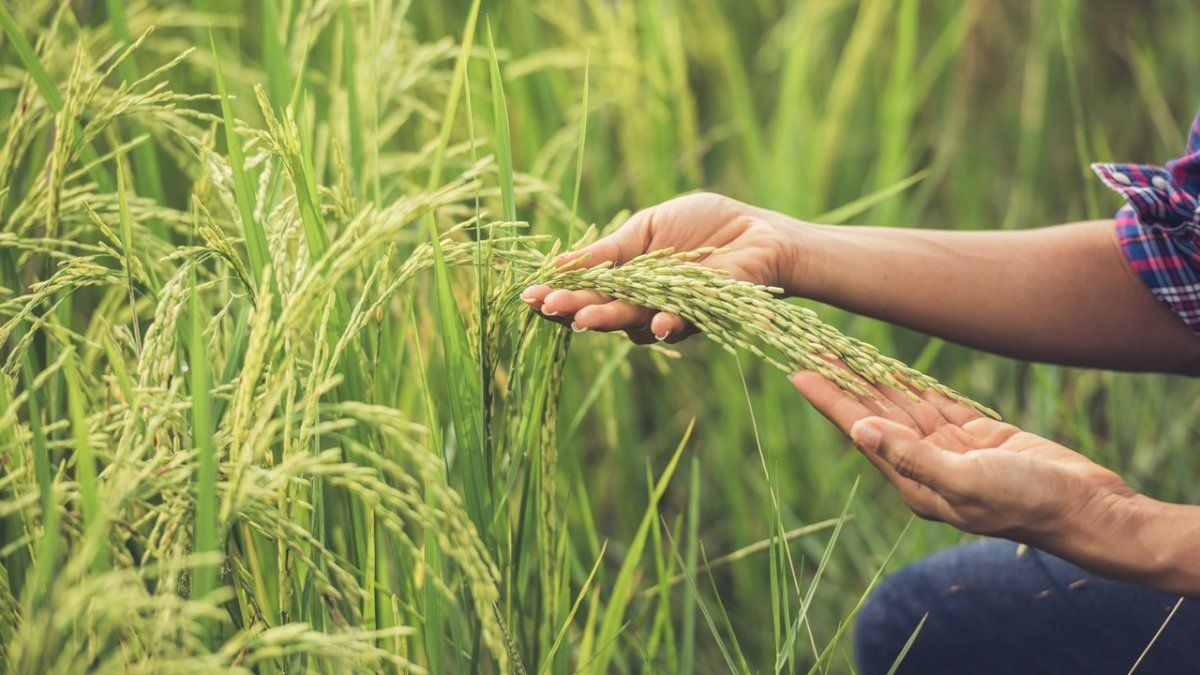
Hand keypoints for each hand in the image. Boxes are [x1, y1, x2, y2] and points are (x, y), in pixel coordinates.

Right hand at [521, 192, 806, 342]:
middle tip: (550, 308)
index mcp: (625, 279)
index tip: (530, 295)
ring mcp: (670, 313)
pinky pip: (680, 323)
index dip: (558, 294)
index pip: (584, 290)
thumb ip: (609, 251)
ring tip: (585, 317)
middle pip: (601, 310)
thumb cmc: (704, 225)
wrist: (758, 232)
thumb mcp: (647, 228)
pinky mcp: (704, 316)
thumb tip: (559, 264)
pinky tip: (656, 322)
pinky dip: (667, 323)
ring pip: (633, 322)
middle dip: (574, 310)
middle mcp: (643, 303)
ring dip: (610, 319)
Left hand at [789, 370, 1137, 546]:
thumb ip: (912, 457)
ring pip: (903, 406)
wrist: (1086, 508)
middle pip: (874, 414)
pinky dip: (913, 384)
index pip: (860, 431)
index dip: (829, 400)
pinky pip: (936, 404)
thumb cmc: (1027, 501)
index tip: (798, 372)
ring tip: (841, 350)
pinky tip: (890, 368)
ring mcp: (951, 451)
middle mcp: (925, 465)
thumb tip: (861, 431)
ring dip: (873, 378)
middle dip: (844, 382)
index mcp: (914, 482)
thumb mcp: (966, 480)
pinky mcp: (978, 438)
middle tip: (812, 347)